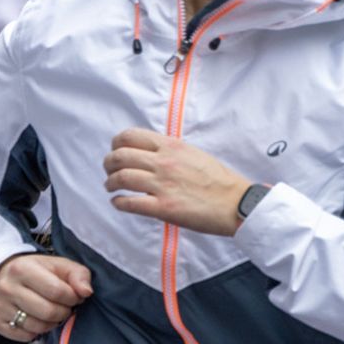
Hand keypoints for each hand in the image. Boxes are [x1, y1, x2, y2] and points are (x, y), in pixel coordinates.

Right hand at [0, 254, 93, 340]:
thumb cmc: (36, 270)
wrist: (2, 274)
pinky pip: (26, 336)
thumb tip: (87, 292)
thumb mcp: (59, 265)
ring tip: (52, 312)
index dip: (72, 297)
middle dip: (64, 312)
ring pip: (38, 327)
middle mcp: (7, 288)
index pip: (57, 291)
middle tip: (65, 307)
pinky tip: (38, 318)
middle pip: (48, 312)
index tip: (74, 296)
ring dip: (52, 323)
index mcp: (23, 269)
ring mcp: (0, 306)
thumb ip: (78, 275)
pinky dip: (37, 331)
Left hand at [103, 128, 250, 235]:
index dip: (116, 143)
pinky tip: (119, 203)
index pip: (130, 136)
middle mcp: (163, 162)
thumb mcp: (192, 153)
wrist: (235, 202)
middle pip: (120, 156)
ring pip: (121, 178)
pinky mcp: (164, 207)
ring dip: (110, 183)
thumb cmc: (217, 179)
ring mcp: (162, 185)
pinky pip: (131, 203)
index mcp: (171, 146)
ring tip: (111, 187)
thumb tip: (149, 152)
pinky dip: (119, 202)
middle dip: (109, 163)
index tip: (115, 150)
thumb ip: (169, 151)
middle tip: (109, 171)